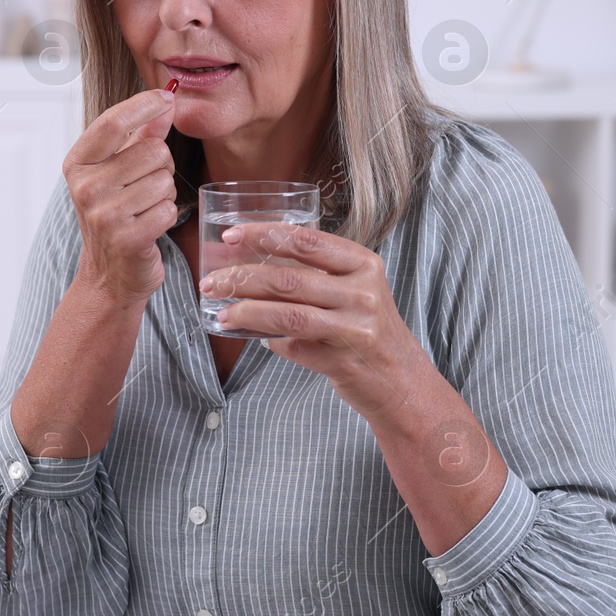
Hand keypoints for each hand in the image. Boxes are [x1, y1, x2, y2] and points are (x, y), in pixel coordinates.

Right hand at [64, 88, 177, 306]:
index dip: (144, 105)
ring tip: (146, 208)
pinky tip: (150, 226)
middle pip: (152, 151)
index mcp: (78, 164)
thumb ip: (142, 135)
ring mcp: (103, 214)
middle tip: (147, 185)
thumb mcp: (120, 171)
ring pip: (164, 180)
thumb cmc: (116, 216)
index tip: (166, 96)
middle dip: (162, 165)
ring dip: (165, 193)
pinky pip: (168, 209)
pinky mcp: (126, 238)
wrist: (109, 275)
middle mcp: (85, 187)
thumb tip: (165, 102)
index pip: (113, 122)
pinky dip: (167, 216)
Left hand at [199, 222, 423, 416]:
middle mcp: (362, 292)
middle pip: (288, 278)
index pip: (305, 240)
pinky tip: (250, 335)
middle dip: (242, 278)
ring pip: (287, 313)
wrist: (403, 381)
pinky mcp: (343, 359)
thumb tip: (252, 265)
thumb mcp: (355, 291)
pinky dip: (268, 340)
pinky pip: (293, 345)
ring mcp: (355, 327)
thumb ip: (316, 275)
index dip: (263, 235)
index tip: (231, 235)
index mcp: (363, 264)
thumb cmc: (370, 330)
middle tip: (212, 282)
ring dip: (246, 311)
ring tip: (221, 311)